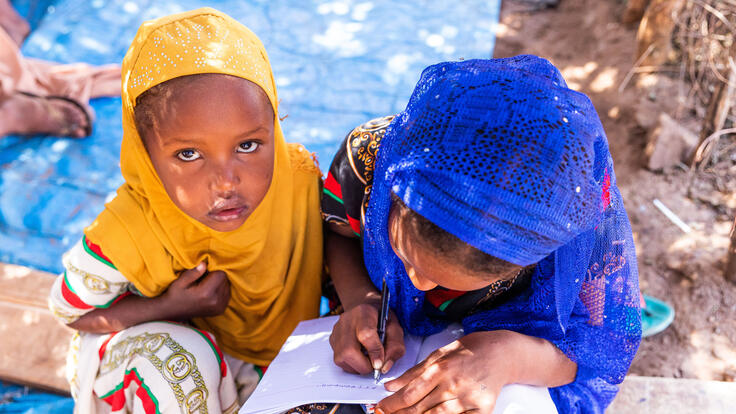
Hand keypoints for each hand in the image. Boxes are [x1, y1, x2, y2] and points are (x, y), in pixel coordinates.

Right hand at [163, 262, 230, 318]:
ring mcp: (219, 307)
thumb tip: (204, 263)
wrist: (173, 312)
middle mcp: (215, 301)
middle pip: (225, 280)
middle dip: (216, 276)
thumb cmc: (176, 295)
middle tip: (203, 279)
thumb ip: (193, 272)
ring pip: (227, 286)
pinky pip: (227, 294)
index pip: (221, 274)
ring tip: (205, 286)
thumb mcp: (180, 282)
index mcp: (206, 293)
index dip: (213, 270)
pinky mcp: (221, 310)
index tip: (203, 272)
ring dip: (219, 283)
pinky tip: (210, 292)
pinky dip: (220, 290)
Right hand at [329, 298, 404, 374]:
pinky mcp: (332, 340)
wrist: (365, 308)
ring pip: (341, 358)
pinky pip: (339, 361)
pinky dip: (352, 365)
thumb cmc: (381, 318)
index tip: (379, 364)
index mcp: (364, 312)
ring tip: (368, 359)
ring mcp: (337, 330)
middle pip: (348, 350)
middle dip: (364, 365)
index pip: (366, 334)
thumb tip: (384, 366)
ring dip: (358, 366)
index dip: (373, 351)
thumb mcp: (396, 328)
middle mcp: (346, 320)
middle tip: (375, 365)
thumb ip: (395, 346)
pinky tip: (360, 357)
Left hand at [376, 331, 518, 413]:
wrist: (500, 353)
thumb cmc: (468, 351)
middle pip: (418, 409)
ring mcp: (467, 400)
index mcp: (440, 369)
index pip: (409, 394)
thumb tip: (390, 386)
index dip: (392, 405)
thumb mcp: (437, 354)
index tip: (381, 408)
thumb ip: (413, 372)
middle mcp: (453, 385)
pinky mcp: (481, 410)